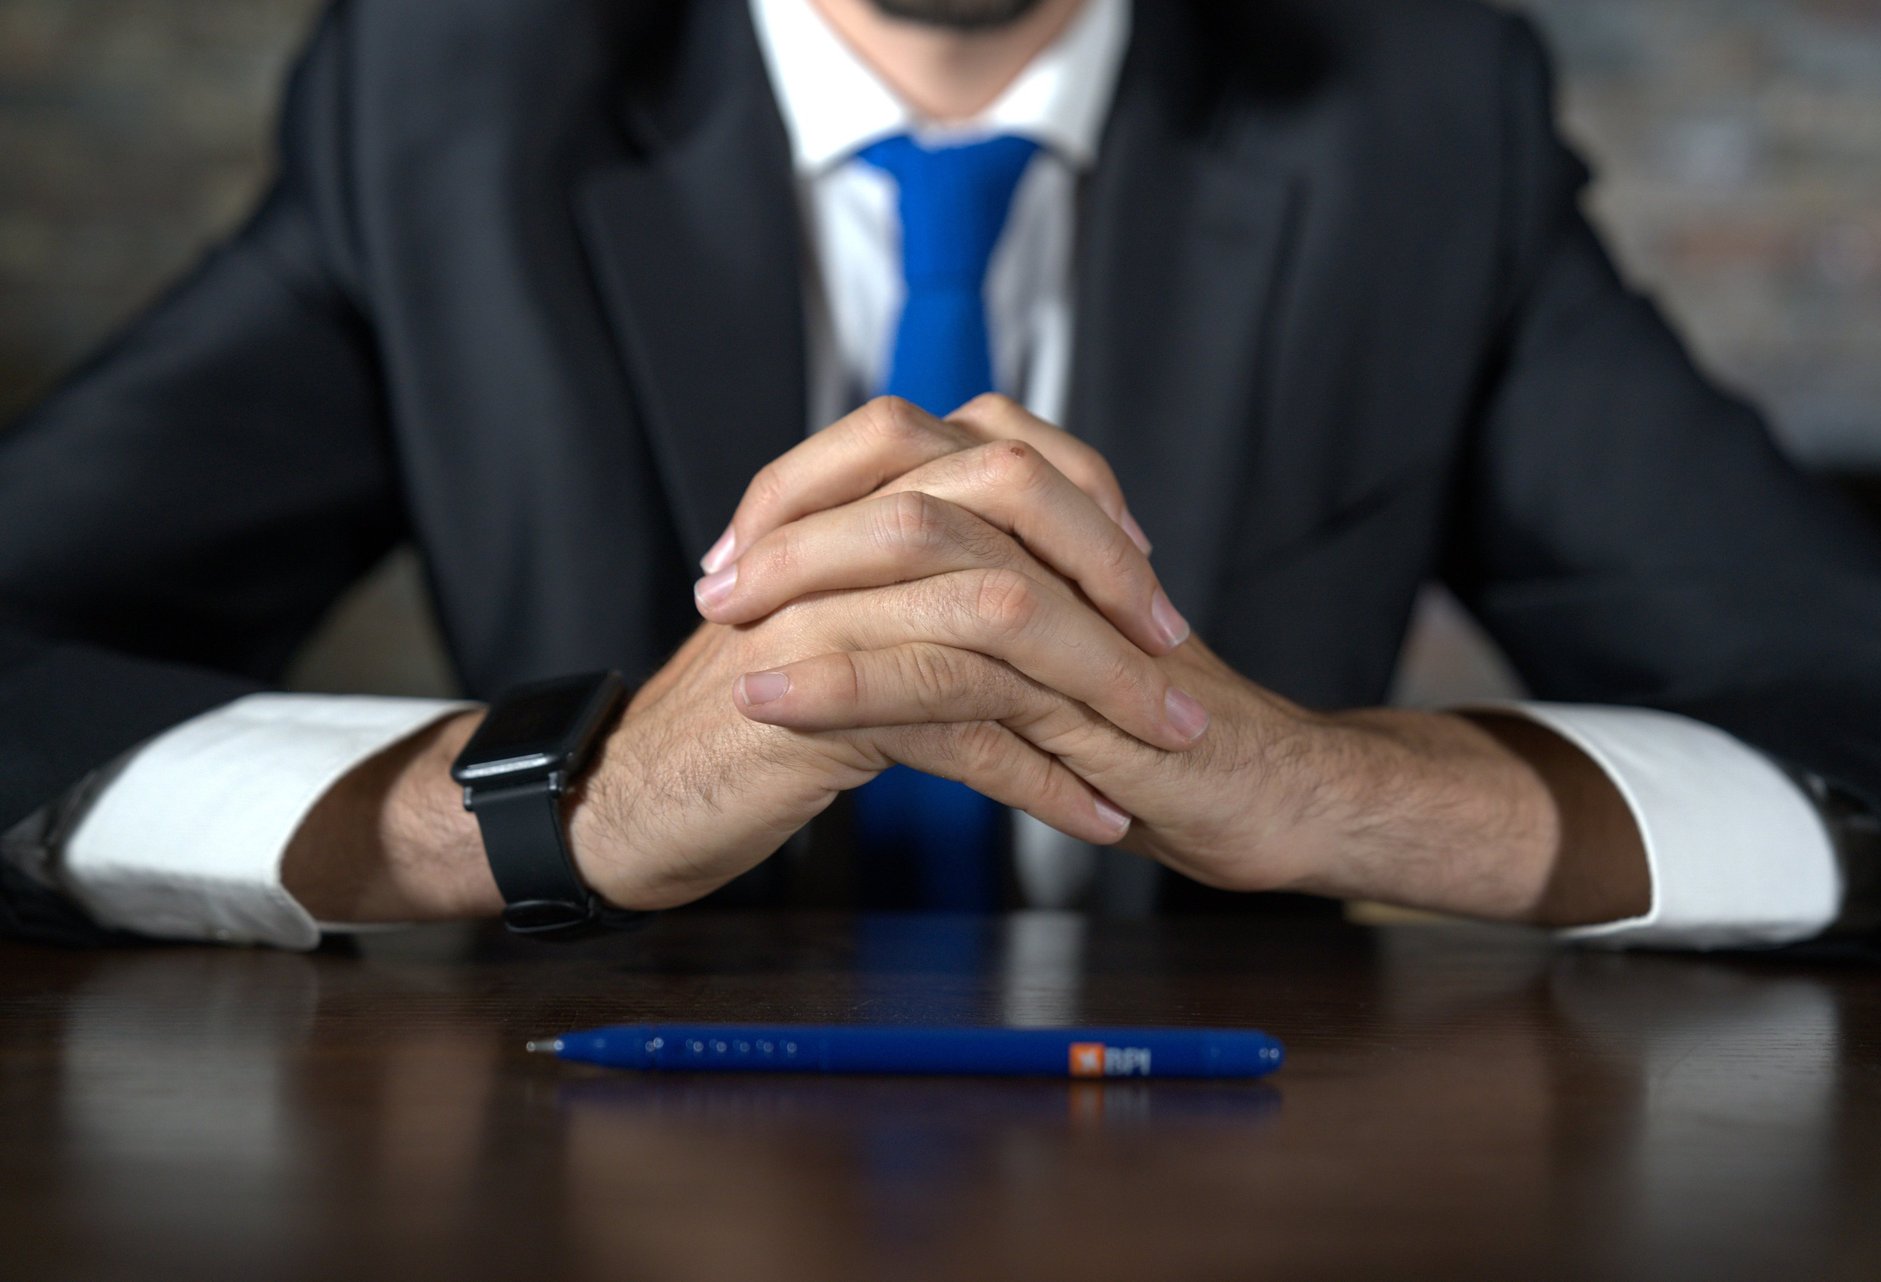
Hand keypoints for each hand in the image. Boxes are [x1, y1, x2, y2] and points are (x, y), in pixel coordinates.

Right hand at [288, 396, 1202, 920]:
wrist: (625, 798)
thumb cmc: (740, 719)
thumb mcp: (832, 622)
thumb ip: (909, 576)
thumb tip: (1027, 563)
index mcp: (842, 501)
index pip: (993, 451)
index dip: (1084, 502)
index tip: (1144, 575)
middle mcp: (833, 536)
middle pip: (1005, 512)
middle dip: (1110, 584)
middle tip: (1175, 658)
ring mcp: (821, 612)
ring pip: (994, 620)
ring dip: (1099, 690)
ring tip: (1166, 746)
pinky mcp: (812, 702)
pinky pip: (956, 726)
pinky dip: (1040, 778)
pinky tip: (1095, 817)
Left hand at [713, 397, 1650, 925]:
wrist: (1267, 795)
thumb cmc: (1155, 737)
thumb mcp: (1048, 667)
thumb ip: (977, 623)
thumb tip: (872, 608)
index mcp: (1048, 526)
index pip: (914, 456)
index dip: (813, 490)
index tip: (737, 550)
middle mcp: (1060, 546)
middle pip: (908, 482)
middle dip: (796, 525)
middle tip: (714, 583)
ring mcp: (1075, 610)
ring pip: (924, 560)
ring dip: (808, 590)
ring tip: (723, 631)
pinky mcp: (1084, 689)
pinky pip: (953, 668)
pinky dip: (850, 682)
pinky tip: (777, 704)